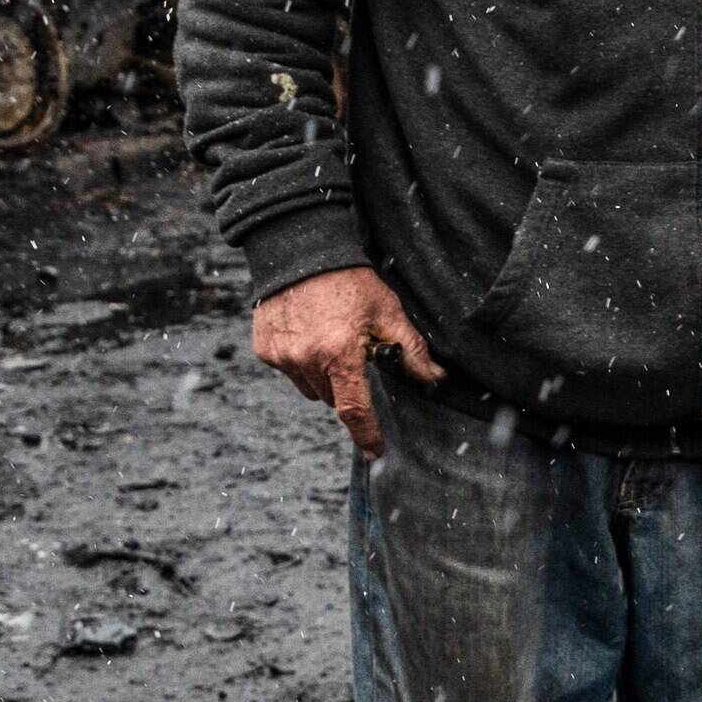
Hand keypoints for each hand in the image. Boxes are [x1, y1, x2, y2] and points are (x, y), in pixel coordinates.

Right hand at [248, 264, 444, 457]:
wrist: (299, 249)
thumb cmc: (348, 279)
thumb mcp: (386, 311)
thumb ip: (411, 348)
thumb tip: (435, 377)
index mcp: (339, 355)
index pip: (354, 410)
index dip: (367, 434)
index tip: (375, 452)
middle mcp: (305, 360)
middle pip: (333, 397)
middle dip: (346, 383)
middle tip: (353, 352)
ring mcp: (281, 357)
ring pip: (310, 387)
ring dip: (321, 375)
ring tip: (328, 338)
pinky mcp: (265, 349)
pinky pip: (289, 370)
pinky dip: (300, 359)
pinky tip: (308, 331)